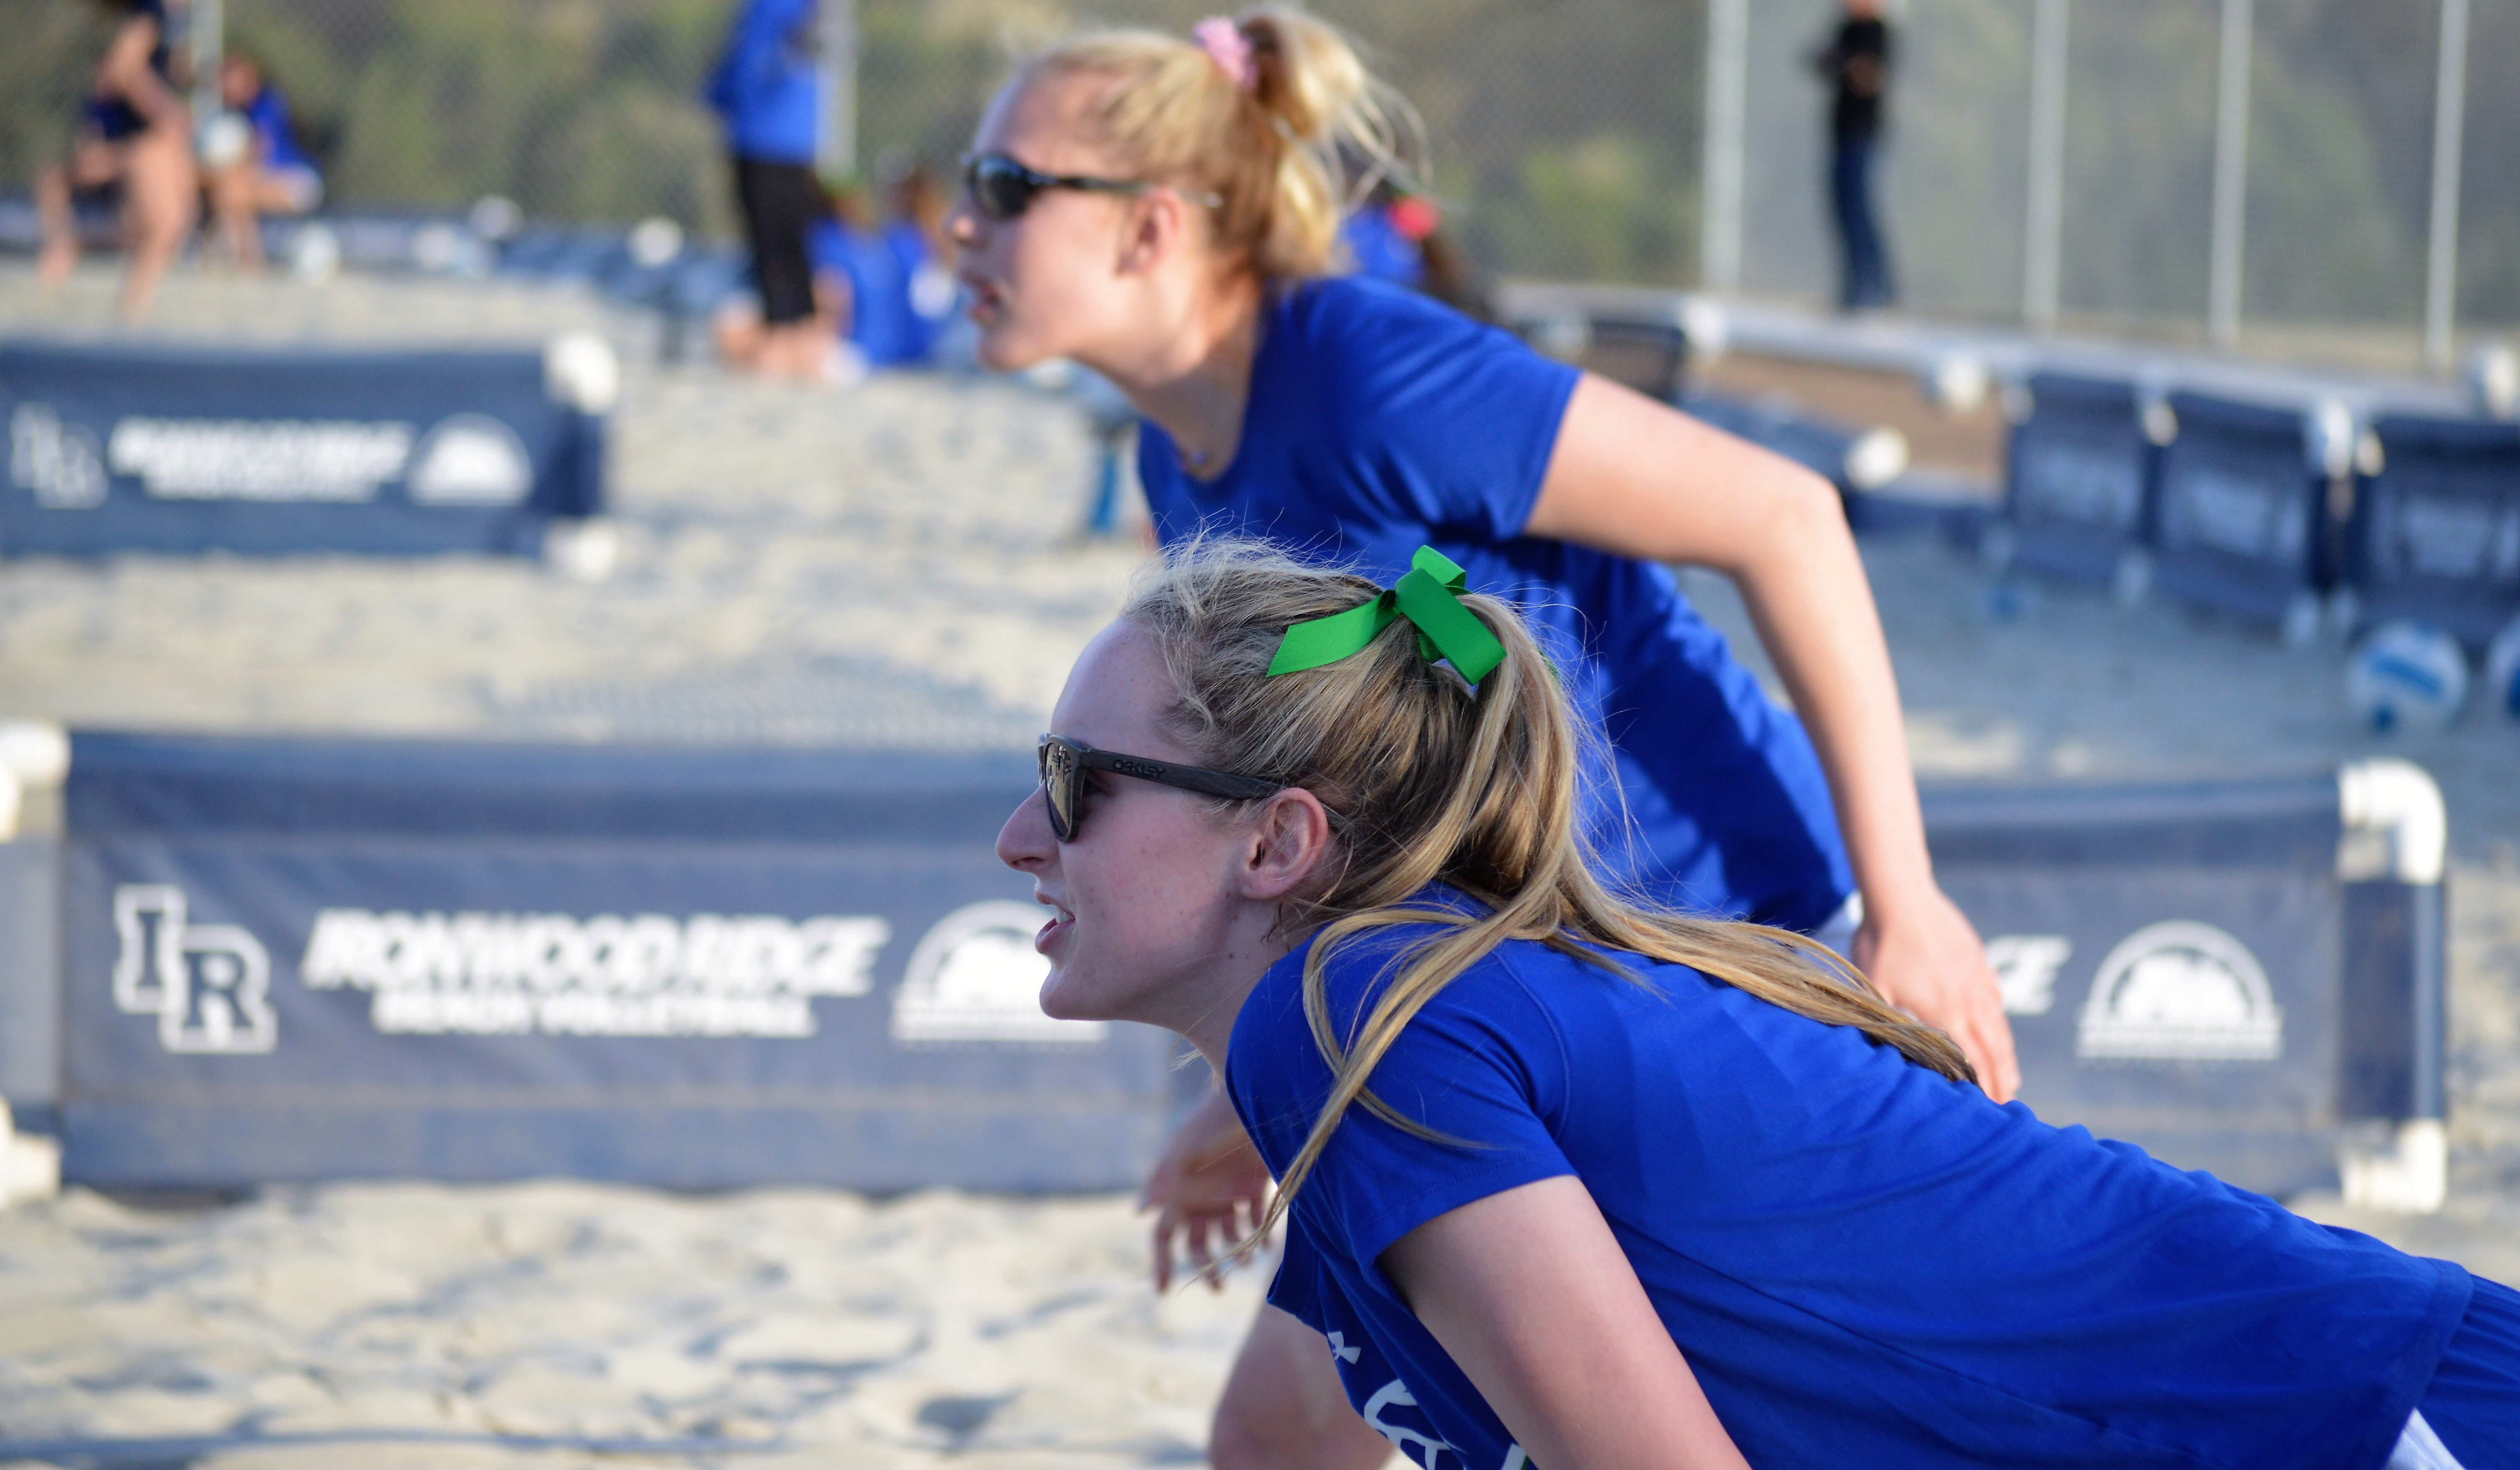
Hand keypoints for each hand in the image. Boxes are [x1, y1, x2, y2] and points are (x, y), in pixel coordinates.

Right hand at [1139, 1088, 1274, 1292]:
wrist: (1252, 1095)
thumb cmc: (1211, 1122)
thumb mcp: (1184, 1150)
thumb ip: (1161, 1181)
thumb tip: (1138, 1212)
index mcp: (1177, 1191)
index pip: (1162, 1235)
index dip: (1160, 1262)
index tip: (1162, 1290)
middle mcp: (1201, 1196)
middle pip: (1196, 1244)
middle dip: (1204, 1267)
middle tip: (1217, 1287)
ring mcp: (1228, 1192)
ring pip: (1228, 1236)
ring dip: (1235, 1253)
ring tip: (1245, 1262)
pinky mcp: (1255, 1185)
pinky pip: (1256, 1220)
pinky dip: (1260, 1235)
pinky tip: (1266, 1247)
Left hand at [1852, 886, 2020, 1103]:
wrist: (1901, 896)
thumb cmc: (1882, 944)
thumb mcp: (1876, 990)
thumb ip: (1889, 1024)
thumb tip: (1895, 1055)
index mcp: (1946, 1012)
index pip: (1973, 1060)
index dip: (1984, 1086)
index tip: (1990, 1108)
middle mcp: (1970, 999)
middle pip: (1995, 1047)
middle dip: (2004, 1078)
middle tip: (2009, 1102)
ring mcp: (1978, 978)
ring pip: (1999, 1024)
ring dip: (2006, 1053)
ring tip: (2010, 1075)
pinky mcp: (1978, 960)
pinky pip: (1994, 996)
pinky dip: (1998, 1017)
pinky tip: (1996, 1026)